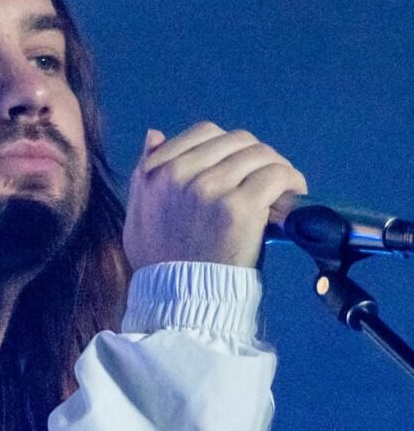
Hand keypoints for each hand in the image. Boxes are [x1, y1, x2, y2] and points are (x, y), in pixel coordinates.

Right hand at [125, 122, 306, 271]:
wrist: (179, 297)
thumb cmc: (159, 260)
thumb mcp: (138, 213)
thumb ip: (145, 173)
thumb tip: (154, 134)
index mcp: (155, 172)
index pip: (204, 133)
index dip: (229, 145)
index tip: (241, 165)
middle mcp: (179, 174)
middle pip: (237, 141)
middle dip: (256, 156)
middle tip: (266, 178)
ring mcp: (210, 188)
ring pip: (259, 154)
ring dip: (276, 167)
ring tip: (281, 188)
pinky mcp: (239, 206)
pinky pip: (275, 175)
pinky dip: (290, 181)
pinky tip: (292, 196)